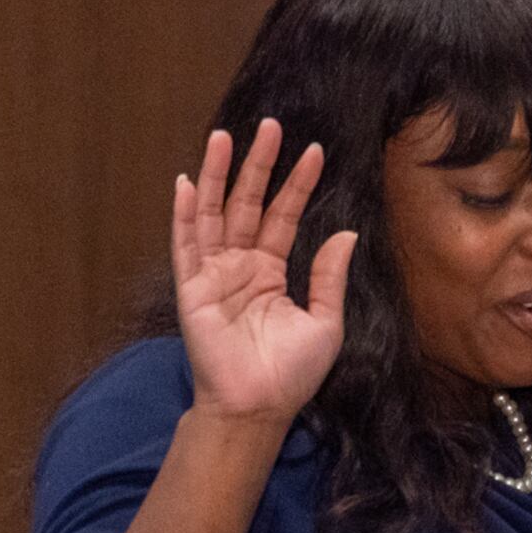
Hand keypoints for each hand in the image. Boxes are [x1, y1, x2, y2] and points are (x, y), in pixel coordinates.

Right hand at [172, 120, 355, 426]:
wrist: (260, 406)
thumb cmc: (292, 373)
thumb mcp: (326, 322)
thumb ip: (330, 276)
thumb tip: (345, 233)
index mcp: (272, 272)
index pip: (285, 217)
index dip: (298, 185)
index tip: (315, 152)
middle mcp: (241, 266)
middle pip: (249, 204)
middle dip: (259, 165)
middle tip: (270, 126)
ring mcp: (214, 273)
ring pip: (216, 213)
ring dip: (220, 175)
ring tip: (226, 137)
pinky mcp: (191, 287)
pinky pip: (186, 244)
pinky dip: (186, 214)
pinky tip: (189, 182)